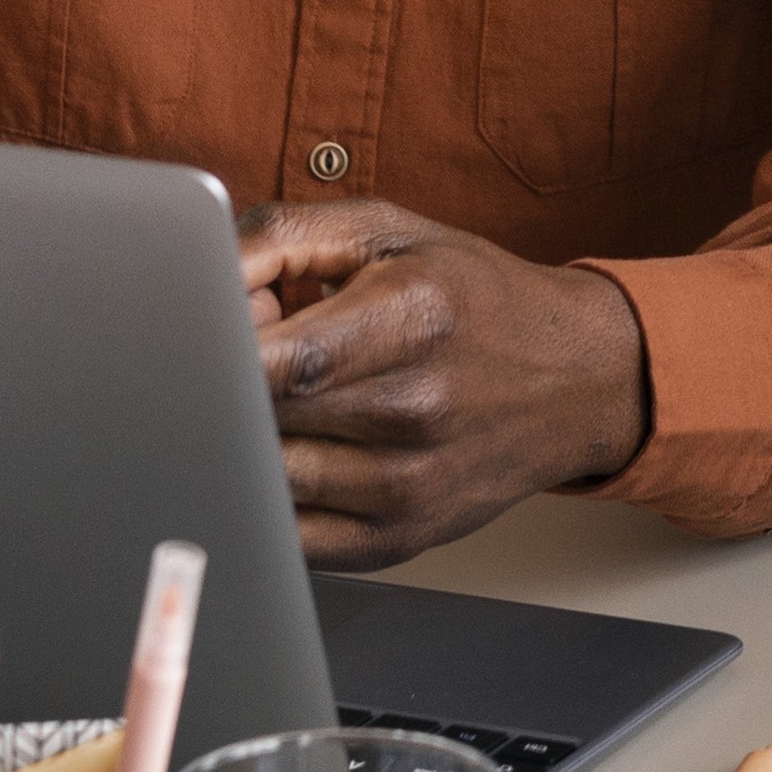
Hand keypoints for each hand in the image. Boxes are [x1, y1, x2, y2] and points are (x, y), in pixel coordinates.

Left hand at [236, 199, 654, 566]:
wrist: (575, 380)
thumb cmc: (472, 298)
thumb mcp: (388, 230)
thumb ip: (281, 234)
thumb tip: (196, 273)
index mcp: (416, 317)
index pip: (285, 360)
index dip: (221, 347)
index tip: (203, 326)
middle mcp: (417, 409)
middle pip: (263, 420)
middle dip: (226, 385)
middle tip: (247, 353)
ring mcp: (409, 486)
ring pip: (266, 481)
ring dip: (245, 440)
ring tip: (282, 399)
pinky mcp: (399, 541)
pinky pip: (289, 537)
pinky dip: (268, 495)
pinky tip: (295, 450)